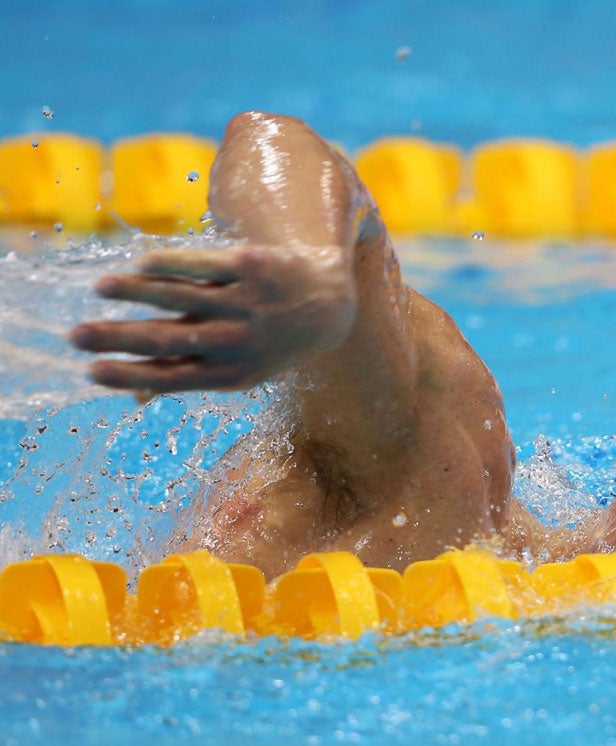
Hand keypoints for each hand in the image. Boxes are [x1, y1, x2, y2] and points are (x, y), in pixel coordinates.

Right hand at [70, 244, 355, 395]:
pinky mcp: (255, 268)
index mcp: (229, 373)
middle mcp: (238, 341)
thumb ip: (187, 375)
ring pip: (184, 296)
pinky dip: (174, 264)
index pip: (172, 378)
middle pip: (170, 340)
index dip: (130, 375)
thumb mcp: (239, 369)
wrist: (326, 306)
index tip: (89, 371)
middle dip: (120, 339)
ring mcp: (247, 304)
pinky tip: (142, 263)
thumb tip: (133, 399)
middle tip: (75, 335)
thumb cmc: (268, 341)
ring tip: (101, 288)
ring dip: (139, 293)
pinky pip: (207, 264)